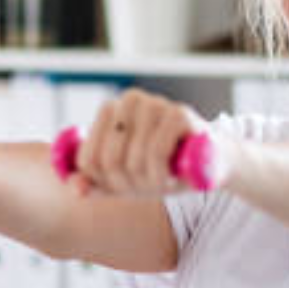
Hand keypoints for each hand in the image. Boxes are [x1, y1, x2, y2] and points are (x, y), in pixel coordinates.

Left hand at [70, 89, 219, 197]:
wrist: (214, 163)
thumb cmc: (166, 169)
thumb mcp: (126, 181)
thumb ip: (96, 184)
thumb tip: (75, 188)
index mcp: (110, 110)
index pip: (87, 160)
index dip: (106, 183)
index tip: (127, 184)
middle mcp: (130, 99)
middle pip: (108, 161)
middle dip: (129, 184)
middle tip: (150, 184)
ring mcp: (155, 103)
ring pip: (132, 160)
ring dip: (150, 182)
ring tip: (165, 178)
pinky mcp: (179, 113)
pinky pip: (156, 153)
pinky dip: (163, 174)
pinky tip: (175, 174)